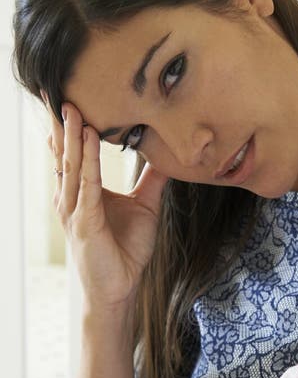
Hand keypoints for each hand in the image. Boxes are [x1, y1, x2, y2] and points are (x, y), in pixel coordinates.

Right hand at [47, 100, 167, 308]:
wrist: (119, 289)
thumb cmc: (125, 252)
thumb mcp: (145, 207)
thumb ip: (151, 181)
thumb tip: (165, 157)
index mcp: (81, 192)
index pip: (71, 153)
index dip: (69, 127)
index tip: (66, 97)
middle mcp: (71, 197)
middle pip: (63, 153)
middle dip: (59, 122)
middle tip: (51, 89)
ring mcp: (74, 209)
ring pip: (70, 164)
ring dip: (70, 134)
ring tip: (68, 105)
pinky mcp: (84, 221)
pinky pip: (86, 183)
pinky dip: (87, 159)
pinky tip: (86, 138)